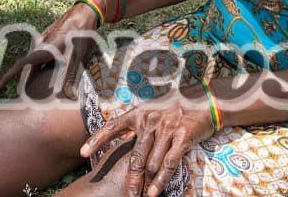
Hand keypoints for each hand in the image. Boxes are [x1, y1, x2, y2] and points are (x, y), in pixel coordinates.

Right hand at [0, 0, 101, 98]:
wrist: (86, 11)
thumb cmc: (82, 33)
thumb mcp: (79, 57)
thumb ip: (72, 77)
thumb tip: (69, 96)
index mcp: (43, 50)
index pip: (20, 66)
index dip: (7, 78)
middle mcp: (40, 44)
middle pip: (27, 67)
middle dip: (22, 82)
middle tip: (22, 98)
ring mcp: (43, 40)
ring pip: (35, 61)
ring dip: (34, 74)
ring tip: (36, 88)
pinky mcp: (49, 38)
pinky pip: (41, 55)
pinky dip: (41, 66)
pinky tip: (50, 72)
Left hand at [81, 90, 215, 196]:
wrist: (204, 101)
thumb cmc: (175, 108)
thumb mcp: (152, 110)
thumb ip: (138, 124)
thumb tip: (121, 139)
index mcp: (139, 113)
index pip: (113, 126)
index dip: (97, 140)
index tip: (82, 153)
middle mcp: (150, 120)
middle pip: (135, 156)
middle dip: (129, 179)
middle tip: (125, 195)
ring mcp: (166, 129)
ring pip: (151, 163)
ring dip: (145, 183)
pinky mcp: (182, 137)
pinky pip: (169, 164)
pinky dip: (160, 181)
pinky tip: (153, 192)